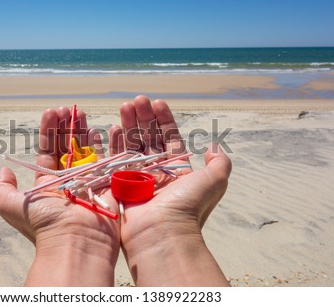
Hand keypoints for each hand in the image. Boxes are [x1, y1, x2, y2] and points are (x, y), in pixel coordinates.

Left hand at [0, 107, 119, 285]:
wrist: (77, 241)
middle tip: (67, 108)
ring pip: (86, 149)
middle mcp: (68, 180)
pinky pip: (106, 158)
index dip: (49, 131)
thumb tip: (4, 169)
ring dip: (82, 129)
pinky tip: (99, 127)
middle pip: (67, 146)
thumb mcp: (11, 206)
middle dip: (66, 126)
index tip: (51, 112)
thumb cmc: (45, 223)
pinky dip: (104, 142)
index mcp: (48, 183)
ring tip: (80, 112)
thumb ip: (3, 188)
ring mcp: (89, 179)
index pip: (49, 151)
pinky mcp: (107, 182)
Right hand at [109, 95, 231, 285]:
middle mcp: (157, 172)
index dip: (164, 120)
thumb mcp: (214, 182)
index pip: (170, 138)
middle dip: (144, 117)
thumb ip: (220, 163)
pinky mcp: (120, 184)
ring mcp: (136, 178)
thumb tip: (215, 146)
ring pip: (132, 145)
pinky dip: (115, 142)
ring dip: (129, 124)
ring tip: (125, 105)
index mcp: (177, 170)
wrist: (161, 234)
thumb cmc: (187, 206)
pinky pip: (116, 159)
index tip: (158, 102)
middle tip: (138, 99)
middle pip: (148, 138)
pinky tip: (113, 126)